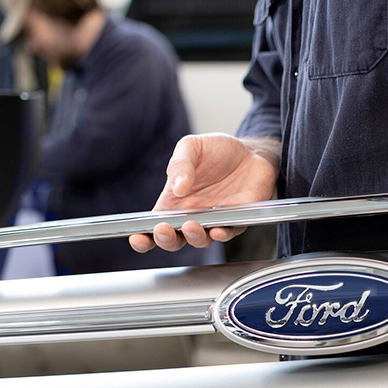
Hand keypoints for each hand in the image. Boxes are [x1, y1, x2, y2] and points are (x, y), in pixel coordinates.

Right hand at [129, 134, 279, 252]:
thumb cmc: (218, 151)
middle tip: (163, 230)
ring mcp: (213, 221)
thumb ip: (180, 164)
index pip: (153, 225)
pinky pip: (227, 233)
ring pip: (200, 240)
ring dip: (194, 237)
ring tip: (191, 225)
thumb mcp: (192, 147)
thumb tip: (178, 188)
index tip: (136, 238)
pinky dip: (222, 234)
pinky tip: (218, 229)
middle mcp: (191, 215)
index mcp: (174, 202)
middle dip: (166, 240)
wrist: (251, 153)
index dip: (143, 237)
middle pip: (174, 239)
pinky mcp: (236, 221)